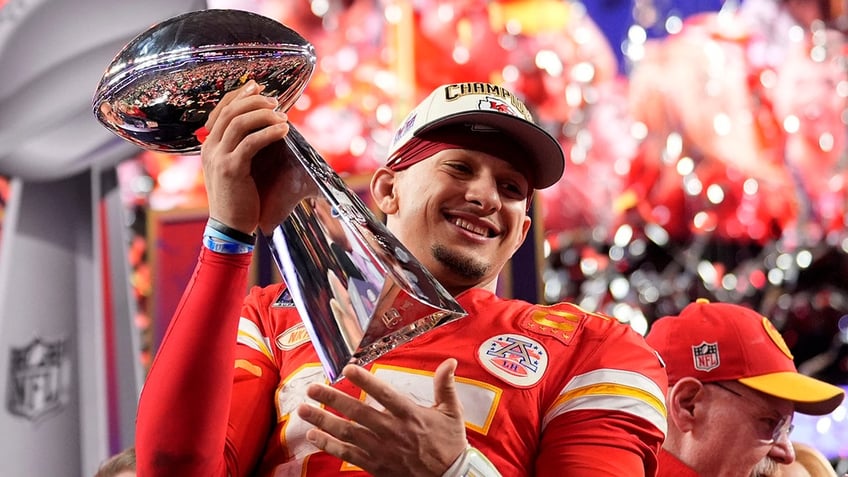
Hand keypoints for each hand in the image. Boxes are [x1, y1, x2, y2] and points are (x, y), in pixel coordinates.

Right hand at [201, 80, 317, 234]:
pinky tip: (284, 130)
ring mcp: (218, 158)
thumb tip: (263, 126)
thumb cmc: (238, 197)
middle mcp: (209, 147)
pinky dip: (269, 132)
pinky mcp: (232, 169)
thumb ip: (241, 147)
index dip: (239, 94)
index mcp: (209, 145)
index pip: (221, 109)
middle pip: (230, 111)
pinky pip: (251, 142)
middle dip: (255, 101)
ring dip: (264, 115)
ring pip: (239, 123)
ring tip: (283, 117)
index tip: (257, 85)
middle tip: (276, 101)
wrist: (229, 226)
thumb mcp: (235, 167)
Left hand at [296, 359, 467, 476]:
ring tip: (303, 410)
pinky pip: (347, 454)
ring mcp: (381, 449)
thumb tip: (449, 362)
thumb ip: (446, 386)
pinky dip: (329, 445)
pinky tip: (313, 436)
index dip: (365, 381)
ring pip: (347, 433)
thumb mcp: (452, 413)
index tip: (348, 369)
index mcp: (410, 415)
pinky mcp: (375, 464)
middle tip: (312, 388)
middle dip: (332, 399)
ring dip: (323, 421)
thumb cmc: (449, 444)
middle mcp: (392, 431)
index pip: (384, 394)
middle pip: (357, 413)